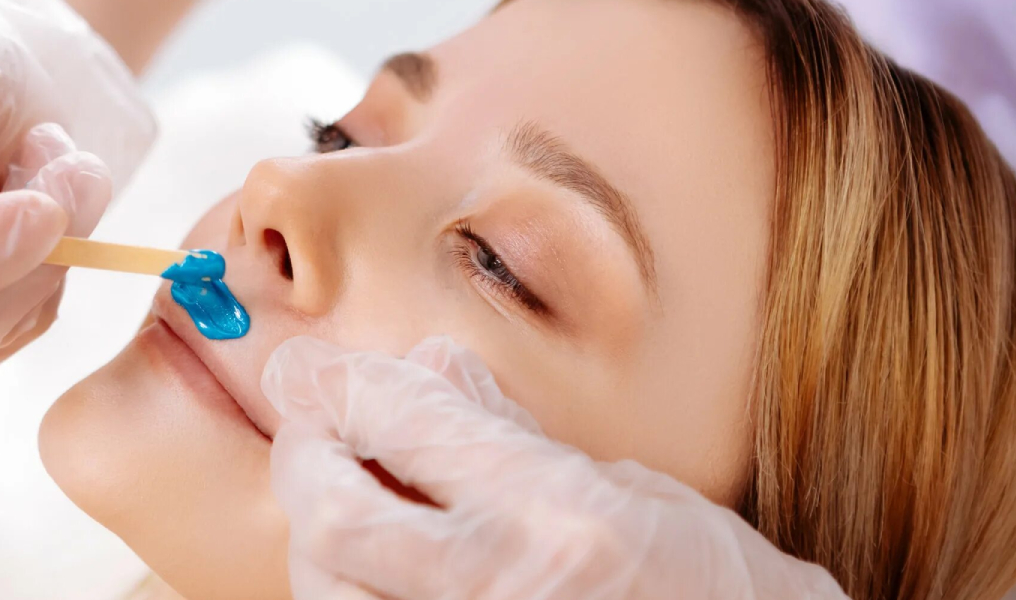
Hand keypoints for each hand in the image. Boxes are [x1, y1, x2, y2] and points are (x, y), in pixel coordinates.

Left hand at [264, 336, 848, 599]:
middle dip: (306, 459)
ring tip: (348, 496)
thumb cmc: (709, 587)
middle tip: (313, 431)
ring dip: (319, 532)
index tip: (313, 370)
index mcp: (557, 517)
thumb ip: (507, 435)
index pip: (406, 423)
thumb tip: (423, 370)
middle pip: (335, 517)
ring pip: (327, 588)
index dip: (343, 385)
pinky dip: (347, 586)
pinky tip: (373, 559)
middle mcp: (503, 590)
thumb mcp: (625, 488)